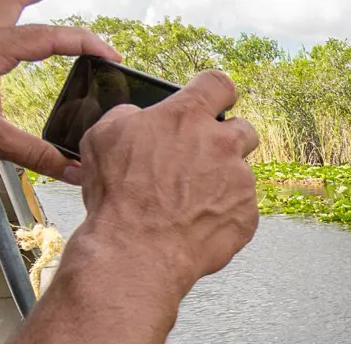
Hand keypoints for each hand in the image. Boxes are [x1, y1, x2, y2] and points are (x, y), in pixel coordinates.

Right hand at [71, 71, 259, 295]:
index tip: (215, 101)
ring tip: (190, 202)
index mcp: (187, 117)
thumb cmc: (118, 198)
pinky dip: (224, 215)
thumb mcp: (103, 138)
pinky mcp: (247, 216)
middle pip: (244, 129)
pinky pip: (242, 210)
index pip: (218, 84)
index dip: (216, 92)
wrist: (136, 251)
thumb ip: (129, 116)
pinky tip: (196, 224)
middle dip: (227, 141)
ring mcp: (239, 181)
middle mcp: (221, 144)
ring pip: (241, 173)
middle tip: (203, 159)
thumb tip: (139, 116)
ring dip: (222, 182)